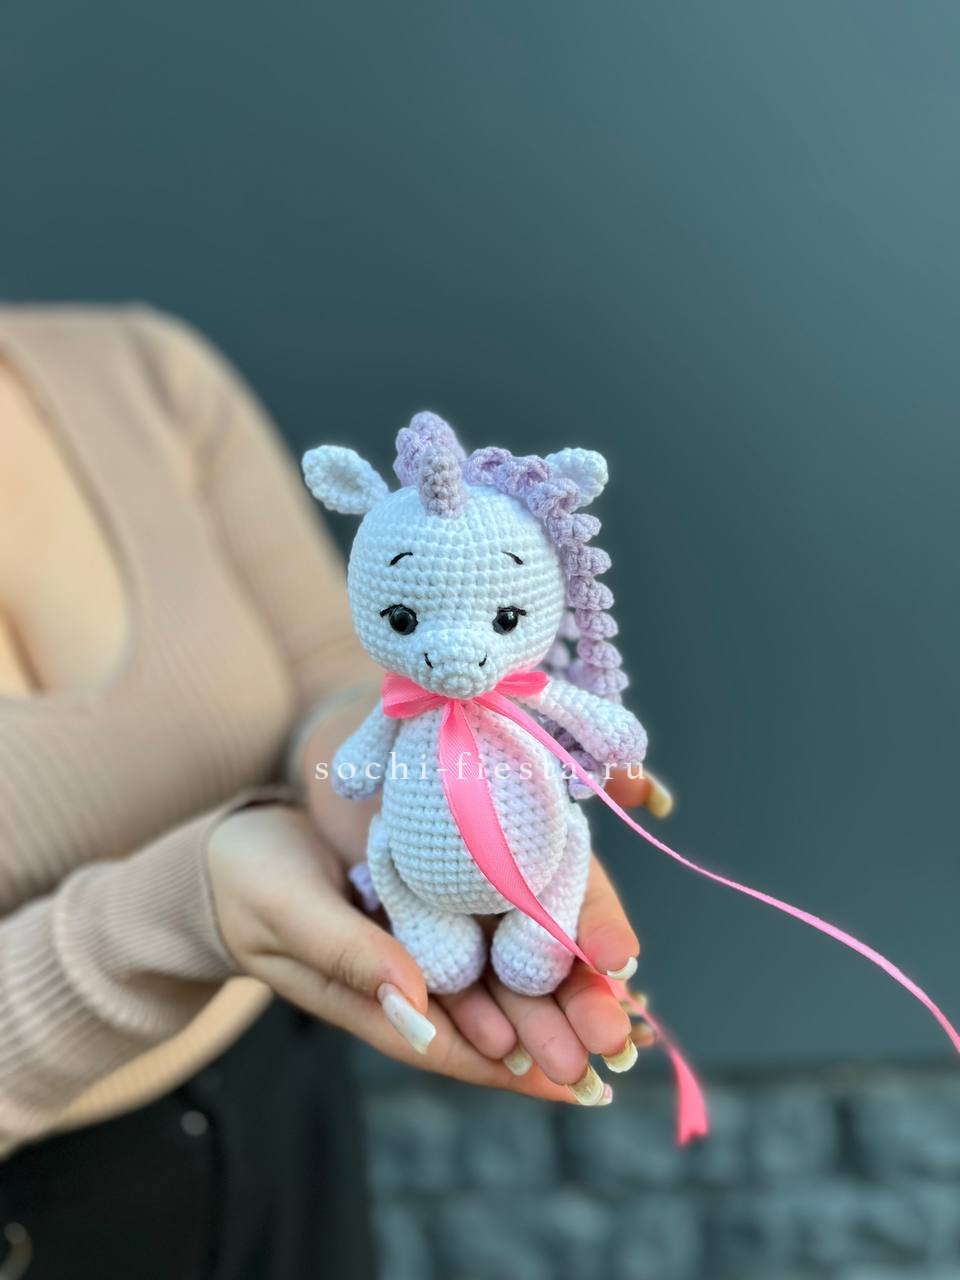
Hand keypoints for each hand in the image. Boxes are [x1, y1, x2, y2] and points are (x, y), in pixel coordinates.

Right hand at [207, 801, 652, 1104]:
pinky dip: (537, 928)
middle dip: (557, 1028)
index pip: (453, 1047)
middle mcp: (414, 976)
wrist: (236, 844)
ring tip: (623, 996)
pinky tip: (581, 931)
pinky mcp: (438, 893)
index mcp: (375, 998)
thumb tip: (413, 1000)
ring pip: (504, 971)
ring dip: (560, 986)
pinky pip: (493, 918)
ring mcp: (429, 936)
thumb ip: (347, 954)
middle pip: (494, 1014)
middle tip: (620, 1036)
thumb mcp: (289, 914)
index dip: (513, 1064)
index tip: (572, 1077)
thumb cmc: (250, 885)